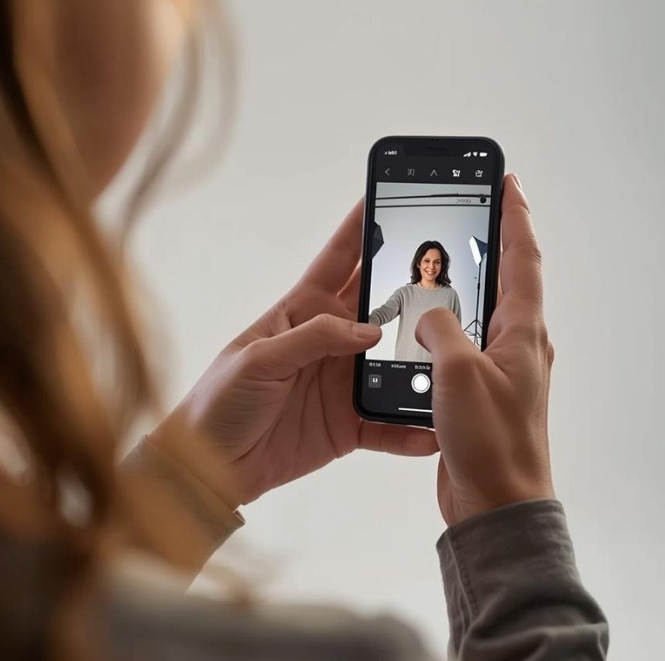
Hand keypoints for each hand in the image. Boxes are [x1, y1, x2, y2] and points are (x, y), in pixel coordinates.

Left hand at [151, 201, 438, 508]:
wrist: (209, 466)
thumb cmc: (219, 400)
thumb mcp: (259, 357)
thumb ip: (313, 338)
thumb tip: (369, 331)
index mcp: (303, 311)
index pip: (339, 259)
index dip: (363, 228)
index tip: (389, 199)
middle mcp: (330, 341)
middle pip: (380, 305)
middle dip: (412, 287)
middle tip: (449, 274)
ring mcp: (343, 381)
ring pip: (395, 361)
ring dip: (422, 357)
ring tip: (455, 352)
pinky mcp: (350, 422)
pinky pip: (389, 422)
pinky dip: (411, 426)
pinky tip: (435, 428)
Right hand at [415, 175, 555, 526]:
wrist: (497, 505)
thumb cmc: (491, 442)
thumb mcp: (460, 372)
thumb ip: (442, 329)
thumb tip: (431, 314)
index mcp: (524, 331)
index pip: (523, 258)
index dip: (515, 216)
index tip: (507, 182)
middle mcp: (518, 344)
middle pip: (507, 278)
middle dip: (491, 240)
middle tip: (472, 209)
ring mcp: (501, 367)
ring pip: (483, 310)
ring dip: (467, 282)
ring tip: (443, 257)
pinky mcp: (480, 390)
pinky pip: (463, 344)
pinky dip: (447, 324)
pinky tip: (425, 323)